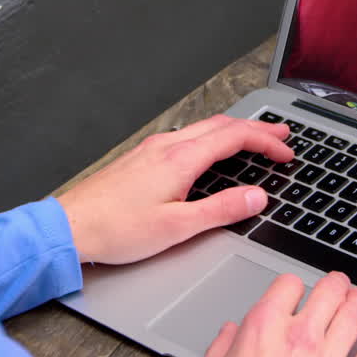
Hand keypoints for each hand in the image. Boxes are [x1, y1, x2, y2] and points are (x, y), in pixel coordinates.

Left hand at [58, 115, 292, 264]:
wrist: (70, 228)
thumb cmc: (116, 230)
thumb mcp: (177, 227)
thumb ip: (221, 210)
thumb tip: (256, 198)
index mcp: (181, 159)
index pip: (235, 138)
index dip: (266, 142)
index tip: (287, 153)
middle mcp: (167, 147)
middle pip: (222, 126)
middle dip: (256, 128)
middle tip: (281, 135)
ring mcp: (152, 150)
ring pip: (203, 128)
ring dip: (234, 131)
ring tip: (253, 139)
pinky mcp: (141, 159)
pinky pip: (186, 137)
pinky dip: (211, 138)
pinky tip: (210, 151)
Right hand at [189, 272, 356, 356]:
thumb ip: (222, 347)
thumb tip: (231, 332)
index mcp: (262, 329)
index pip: (289, 285)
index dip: (293, 286)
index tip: (296, 293)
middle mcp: (299, 339)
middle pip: (329, 291)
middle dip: (335, 284)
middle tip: (338, 285)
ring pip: (355, 315)